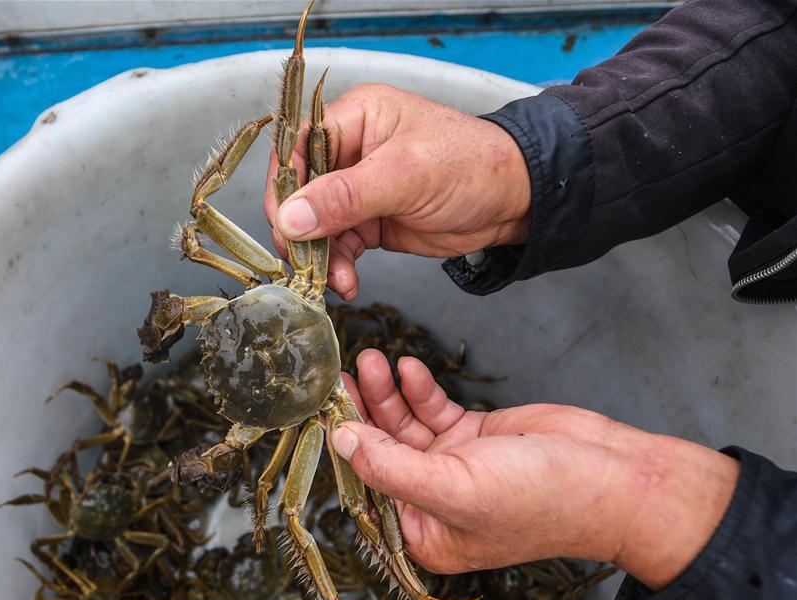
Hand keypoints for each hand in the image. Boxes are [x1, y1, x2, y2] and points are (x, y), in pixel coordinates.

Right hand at [263, 84, 530, 299]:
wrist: (512, 203)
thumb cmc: (469, 167)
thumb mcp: (404, 176)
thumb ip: (345, 197)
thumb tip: (289, 219)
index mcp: (354, 118)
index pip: (298, 148)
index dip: (285, 187)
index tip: (284, 225)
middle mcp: (350, 151)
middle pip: (300, 191)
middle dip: (301, 230)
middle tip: (305, 262)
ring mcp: (358, 190)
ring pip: (317, 225)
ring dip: (321, 256)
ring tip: (336, 279)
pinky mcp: (369, 221)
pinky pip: (339, 246)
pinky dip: (339, 267)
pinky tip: (347, 282)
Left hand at [334, 350, 740, 589]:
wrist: (614, 477)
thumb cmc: (542, 499)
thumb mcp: (456, 488)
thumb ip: (392, 466)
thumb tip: (341, 442)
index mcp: (425, 533)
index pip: (368, 488)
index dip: (345, 448)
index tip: (321, 408)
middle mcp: (434, 502)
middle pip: (381, 450)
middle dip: (362, 411)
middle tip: (340, 374)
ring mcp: (455, 466)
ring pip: (404, 425)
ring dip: (388, 393)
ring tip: (371, 358)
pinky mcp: (474, 436)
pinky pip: (434, 410)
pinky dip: (420, 390)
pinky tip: (408, 369)